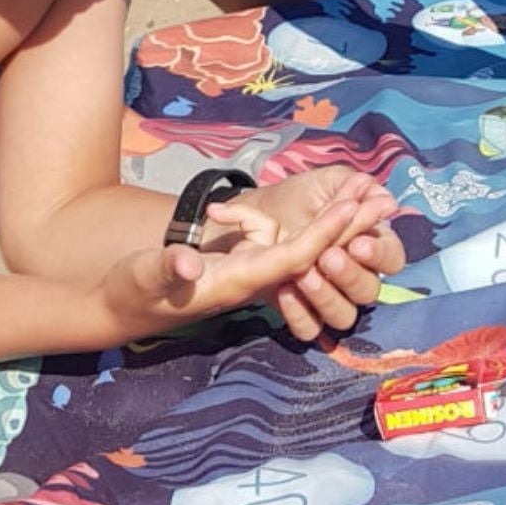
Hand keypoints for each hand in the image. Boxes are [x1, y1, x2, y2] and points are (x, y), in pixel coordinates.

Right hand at [94, 193, 378, 343]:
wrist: (123, 306)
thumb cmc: (133, 289)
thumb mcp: (142, 277)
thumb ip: (166, 269)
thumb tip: (190, 265)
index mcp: (236, 282)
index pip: (292, 259)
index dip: (324, 235)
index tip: (353, 208)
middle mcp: (253, 281)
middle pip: (312, 256)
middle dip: (347, 231)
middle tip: (382, 198)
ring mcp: (252, 276)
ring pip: (309, 256)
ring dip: (342, 232)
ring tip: (372, 200)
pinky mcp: (247, 270)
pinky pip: (294, 254)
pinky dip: (321, 234)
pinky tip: (342, 216)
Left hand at [205, 168, 405, 339]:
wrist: (256, 214)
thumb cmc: (298, 198)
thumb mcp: (325, 183)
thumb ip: (355, 187)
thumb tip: (385, 199)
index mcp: (369, 244)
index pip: (392, 259)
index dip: (380, 255)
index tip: (358, 243)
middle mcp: (355, 275)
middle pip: (370, 291)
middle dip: (350, 275)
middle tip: (326, 256)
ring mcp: (329, 298)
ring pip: (344, 316)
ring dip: (327, 297)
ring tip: (303, 274)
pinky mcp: (303, 313)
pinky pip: (311, 329)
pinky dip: (300, 313)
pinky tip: (285, 290)